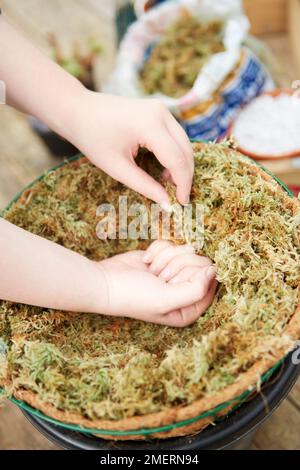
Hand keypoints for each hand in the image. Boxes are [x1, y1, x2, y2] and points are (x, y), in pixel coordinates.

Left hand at [66, 91, 193, 207]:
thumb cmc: (92, 138)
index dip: (183, 184)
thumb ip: (145, 186)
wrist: (77, 110)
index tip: (181, 203)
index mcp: (151, 125)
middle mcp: (161, 113)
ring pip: (184, 142)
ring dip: (181, 165)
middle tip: (179, 197)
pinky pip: (175, 136)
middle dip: (185, 176)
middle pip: (186, 150)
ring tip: (169, 184)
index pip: (177, 160)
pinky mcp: (158, 110)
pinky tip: (165, 169)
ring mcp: (161, 109)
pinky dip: (175, 153)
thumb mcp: (118, 167)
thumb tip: (166, 204)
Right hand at [97, 241, 216, 326]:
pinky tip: (147, 262)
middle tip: (160, 277)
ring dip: (166, 258)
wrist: (106, 281)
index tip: (173, 281)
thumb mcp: (166, 299)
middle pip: (201, 264)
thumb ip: (196, 289)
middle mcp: (185, 292)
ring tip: (151, 272)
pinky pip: (173, 243)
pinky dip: (158, 249)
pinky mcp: (165, 258)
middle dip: (177, 265)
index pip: (210, 283)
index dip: (194, 276)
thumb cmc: (134, 296)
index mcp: (189, 309)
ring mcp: (175, 274)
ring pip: (188, 251)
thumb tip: (214, 270)